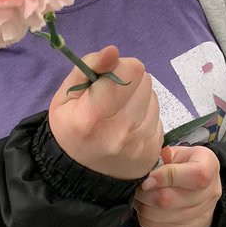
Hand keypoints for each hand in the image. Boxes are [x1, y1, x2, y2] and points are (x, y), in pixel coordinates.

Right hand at [48, 46, 163, 180]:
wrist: (79, 175)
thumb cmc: (70, 129)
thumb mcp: (66, 97)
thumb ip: (88, 68)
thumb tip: (113, 51)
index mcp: (94, 115)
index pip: (131, 70)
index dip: (120, 67)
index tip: (107, 79)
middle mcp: (121, 130)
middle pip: (145, 81)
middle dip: (130, 82)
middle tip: (113, 97)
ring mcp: (140, 143)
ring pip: (154, 98)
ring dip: (139, 99)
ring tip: (120, 113)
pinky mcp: (153, 150)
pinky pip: (159, 117)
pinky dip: (145, 117)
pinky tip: (129, 128)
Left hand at [134, 145, 221, 226]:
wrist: (199, 197)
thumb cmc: (182, 168)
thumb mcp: (177, 154)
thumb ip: (162, 158)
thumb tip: (144, 170)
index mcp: (209, 166)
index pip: (196, 175)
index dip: (167, 177)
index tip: (147, 179)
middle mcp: (211, 193)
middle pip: (169, 199)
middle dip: (145, 193)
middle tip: (138, 187)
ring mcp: (201, 218)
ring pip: (159, 216)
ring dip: (143, 206)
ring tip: (142, 197)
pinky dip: (146, 218)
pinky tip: (148, 209)